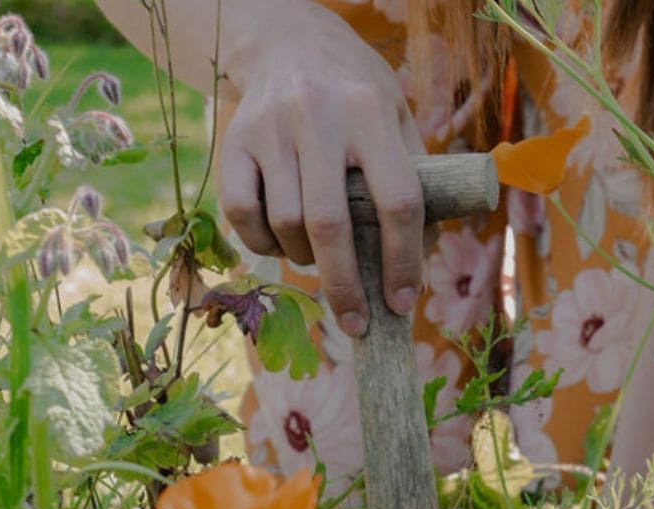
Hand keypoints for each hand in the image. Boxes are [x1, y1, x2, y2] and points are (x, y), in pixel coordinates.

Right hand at [218, 3, 426, 334]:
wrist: (287, 41)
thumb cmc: (354, 95)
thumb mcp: (395, 117)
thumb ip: (412, 179)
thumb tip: (419, 261)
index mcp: (370, 111)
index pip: (396, 200)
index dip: (402, 260)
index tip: (401, 302)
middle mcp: (318, 116)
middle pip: (330, 224)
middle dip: (346, 286)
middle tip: (356, 323)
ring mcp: (270, 129)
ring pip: (285, 225)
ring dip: (304, 260)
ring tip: (317, 259)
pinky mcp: (234, 142)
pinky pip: (242, 215)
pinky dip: (262, 243)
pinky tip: (279, 242)